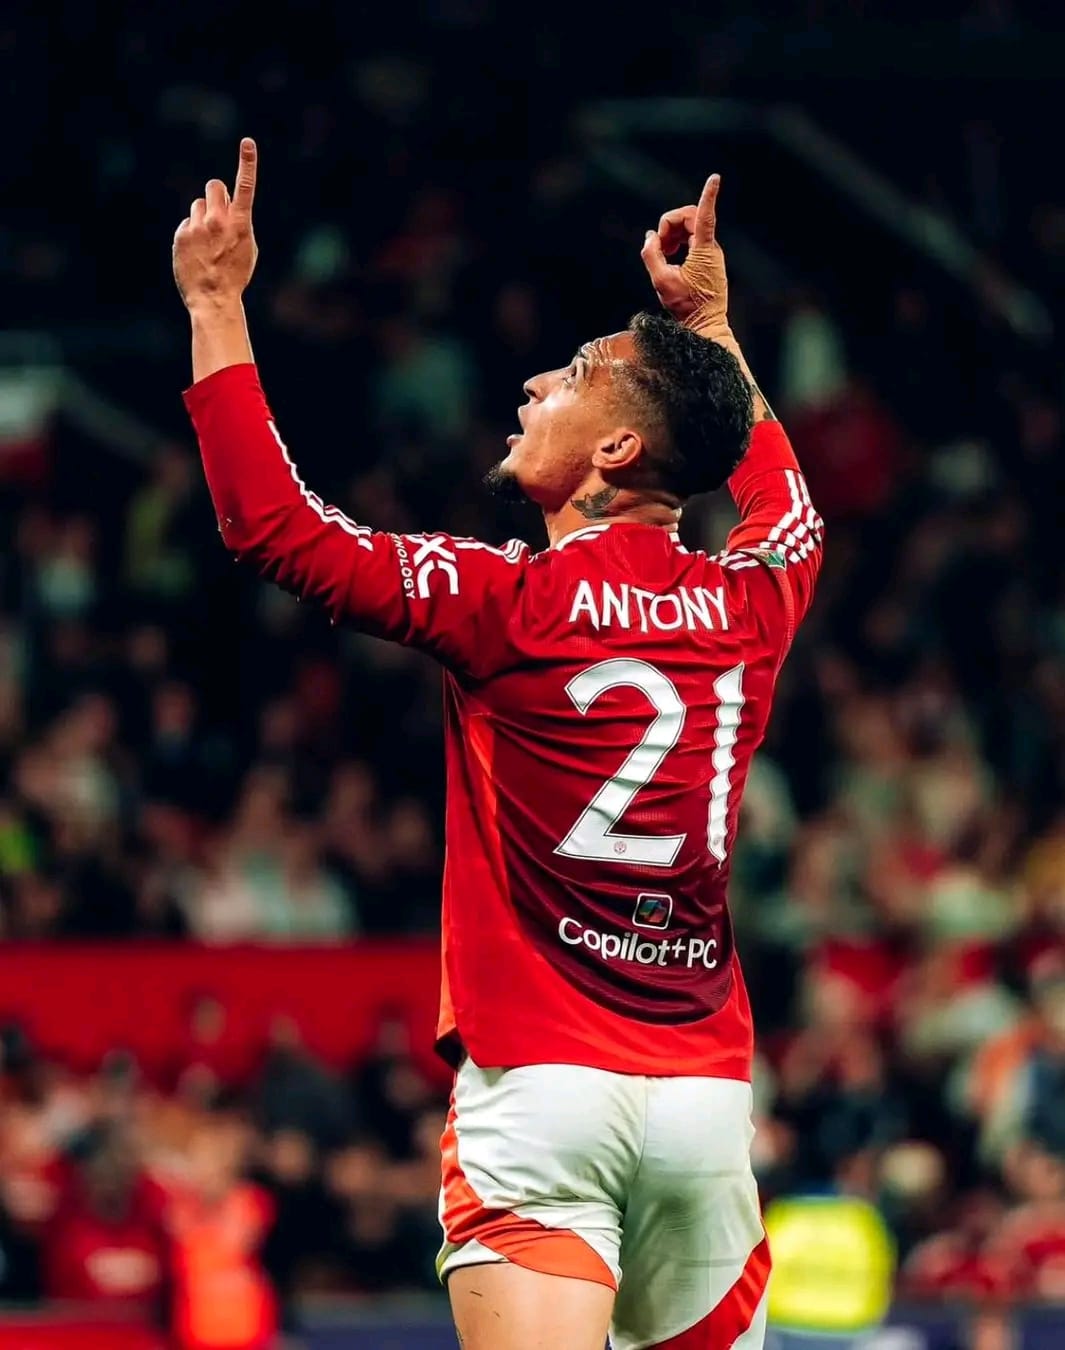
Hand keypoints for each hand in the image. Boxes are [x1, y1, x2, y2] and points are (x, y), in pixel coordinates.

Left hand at [173, 138, 258, 309]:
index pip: (245, 186)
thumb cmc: (235, 274)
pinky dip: (191, 234)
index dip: (248, 163)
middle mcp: (218, 220)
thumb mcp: (248, 248)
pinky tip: (196, 252)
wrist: (213, 298)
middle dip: (216, 194)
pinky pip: (187, 223)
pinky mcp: (182, 234)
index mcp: (240, 223)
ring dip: (203, 216)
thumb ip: (239, 223)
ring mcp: (198, 226)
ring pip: (199, 205)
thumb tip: (226, 207)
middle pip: (214, 185)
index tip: (248, 143)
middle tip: (218, 212)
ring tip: (207, 242)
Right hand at [640, 173, 727, 330]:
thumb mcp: (661, 281)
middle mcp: (711, 248)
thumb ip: (651, 255)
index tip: (715, 178)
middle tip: (658, 245)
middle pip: (690, 218)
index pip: (705, 216)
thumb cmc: (686, 306)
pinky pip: (692, 240)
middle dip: (669, 223)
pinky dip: (677, 242)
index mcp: (703, 250)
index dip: (709, 194)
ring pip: (690, 228)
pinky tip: (668, 256)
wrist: (705, 324)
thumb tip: (650, 237)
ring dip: (671, 233)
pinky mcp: (708, 260)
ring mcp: (711, 254)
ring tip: (661, 251)